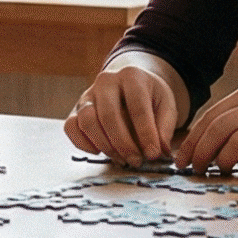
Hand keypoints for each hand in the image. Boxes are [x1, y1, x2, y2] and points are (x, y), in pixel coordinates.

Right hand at [67, 61, 183, 165]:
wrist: (130, 85)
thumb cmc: (150, 97)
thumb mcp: (166, 106)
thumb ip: (165, 128)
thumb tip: (159, 151)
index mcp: (132, 76)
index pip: (137, 107)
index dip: (146, 133)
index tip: (153, 154)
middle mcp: (106, 81)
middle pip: (108, 115)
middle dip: (123, 144)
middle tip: (137, 161)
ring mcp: (88, 94)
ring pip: (87, 121)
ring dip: (104, 146)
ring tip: (121, 158)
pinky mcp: (76, 109)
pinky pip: (71, 127)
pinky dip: (83, 144)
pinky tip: (100, 152)